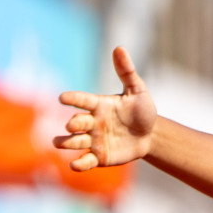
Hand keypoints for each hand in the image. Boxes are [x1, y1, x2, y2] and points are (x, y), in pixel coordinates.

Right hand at [53, 46, 157, 170]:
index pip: (82, 100)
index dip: (72, 98)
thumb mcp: (138, 91)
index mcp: (98, 105)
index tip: (63, 98)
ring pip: (74, 141)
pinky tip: (75, 165)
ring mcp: (93, 140)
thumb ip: (127, 72)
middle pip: (76, 122)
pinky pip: (85, 161)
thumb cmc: (142, 111)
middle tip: (74, 124)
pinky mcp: (99, 157)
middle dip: (72, 123)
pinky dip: (79, 164)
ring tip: (61, 142)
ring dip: (66, 142)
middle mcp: (92, 122)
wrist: (152, 135)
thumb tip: (119, 48)